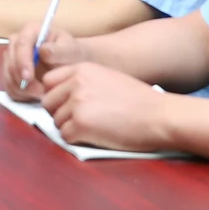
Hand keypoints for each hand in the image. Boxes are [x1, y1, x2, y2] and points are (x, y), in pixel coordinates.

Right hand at [3, 27, 86, 100]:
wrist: (71, 64)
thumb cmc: (71, 54)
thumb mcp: (70, 50)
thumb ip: (58, 50)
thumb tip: (42, 51)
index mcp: (30, 31)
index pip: (21, 44)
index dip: (22, 61)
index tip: (29, 77)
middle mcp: (17, 42)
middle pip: (11, 62)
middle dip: (22, 80)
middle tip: (39, 93)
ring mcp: (12, 58)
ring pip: (8, 75)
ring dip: (22, 89)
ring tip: (41, 95)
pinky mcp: (11, 73)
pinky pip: (8, 86)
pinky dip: (19, 94)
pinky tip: (34, 96)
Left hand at [40, 61, 171, 152]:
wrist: (160, 116)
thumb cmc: (139, 101)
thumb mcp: (107, 78)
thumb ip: (82, 82)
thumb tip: (60, 96)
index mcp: (81, 69)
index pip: (48, 81)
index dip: (56, 96)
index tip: (68, 105)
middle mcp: (75, 83)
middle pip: (48, 103)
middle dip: (60, 113)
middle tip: (83, 121)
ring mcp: (77, 104)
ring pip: (55, 121)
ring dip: (70, 128)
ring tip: (94, 128)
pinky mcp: (80, 124)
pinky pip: (65, 136)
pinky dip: (77, 140)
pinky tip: (96, 136)